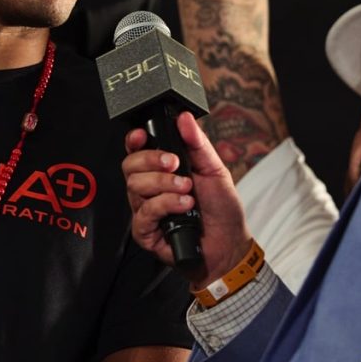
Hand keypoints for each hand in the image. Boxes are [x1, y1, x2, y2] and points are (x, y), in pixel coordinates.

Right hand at [123, 112, 252, 288]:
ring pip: (135, 187)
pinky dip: (165, 205)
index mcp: (162, 170)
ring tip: (187, 189)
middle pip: (130, 166)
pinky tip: (184, 206)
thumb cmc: (222, 208)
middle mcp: (150, 188)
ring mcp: (146, 210)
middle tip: (174, 163)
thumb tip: (185, 118)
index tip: (141, 135)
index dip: (134, 140)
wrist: (230, 243)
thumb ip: (197, 143)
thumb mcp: (214, 169)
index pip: (137, 150)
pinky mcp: (146, 232)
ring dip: (164, 184)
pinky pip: (144, 213)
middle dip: (152, 160)